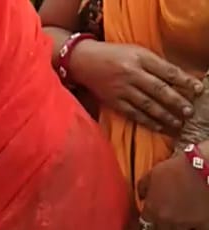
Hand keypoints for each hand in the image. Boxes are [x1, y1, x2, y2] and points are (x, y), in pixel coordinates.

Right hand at [70, 41, 201, 135]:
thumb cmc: (113, 54)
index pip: (167, 71)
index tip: (198, 89)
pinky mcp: (112, 101)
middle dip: (176, 101)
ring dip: (164, 115)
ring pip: (147, 104)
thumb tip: (176, 79)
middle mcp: (131, 74)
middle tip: (189, 111)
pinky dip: (146, 120)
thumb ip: (154, 64)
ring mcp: (121, 89)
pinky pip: (132, 113)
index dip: (184, 81)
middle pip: (159, 90)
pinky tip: (158, 126)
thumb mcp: (136, 52)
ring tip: (178, 122)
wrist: (83, 61)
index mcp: (140, 58)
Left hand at [137, 149, 208, 229]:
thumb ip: (143, 187)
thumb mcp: (153, 173)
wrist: (204, 166)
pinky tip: (200, 227)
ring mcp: (185, 223)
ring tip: (184, 226)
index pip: (145, 225)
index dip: (149, 223)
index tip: (152, 223)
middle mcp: (166, 221)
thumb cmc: (178, 167)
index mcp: (152, 210)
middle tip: (168, 227)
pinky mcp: (203, 223)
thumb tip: (142, 197)